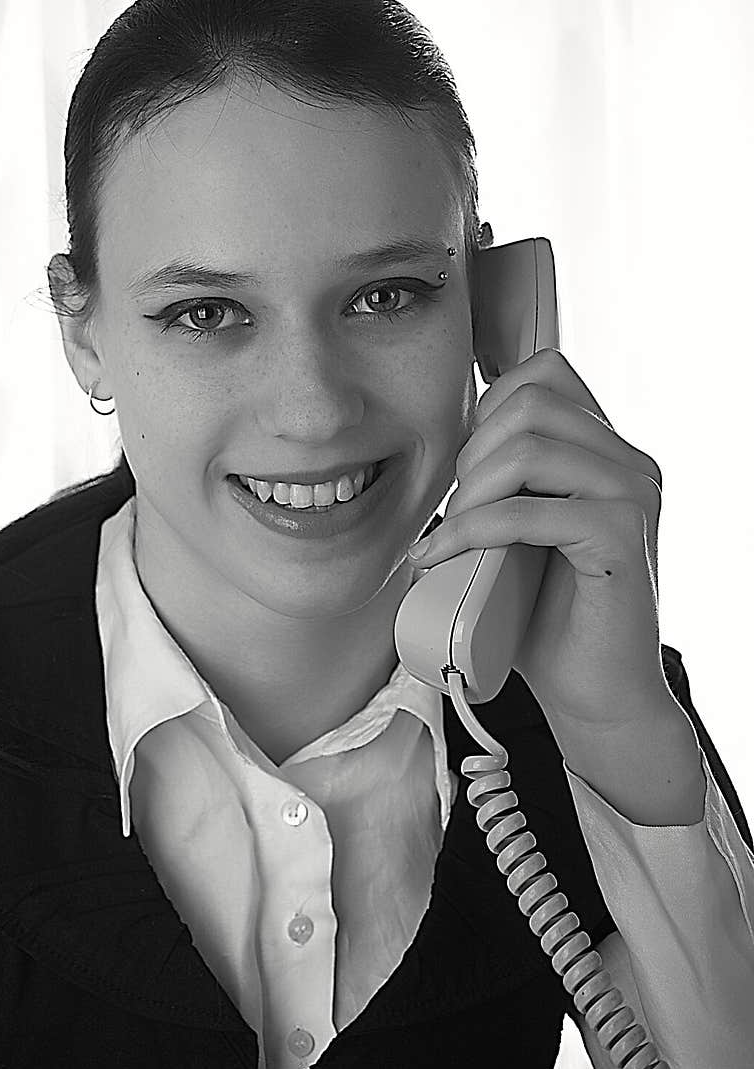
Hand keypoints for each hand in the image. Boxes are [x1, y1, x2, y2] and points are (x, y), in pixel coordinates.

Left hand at [407, 349, 694, 782]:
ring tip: (450, 535)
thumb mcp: (516, 532)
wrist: (594, 695)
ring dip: (470, 491)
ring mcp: (633, 497)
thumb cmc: (548, 619)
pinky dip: (472, 531)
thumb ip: (501, 482)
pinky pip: (529, 511)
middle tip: (454, 510)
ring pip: (530, 448)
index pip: (544, 373)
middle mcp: (630, 463)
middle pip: (530, 402)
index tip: (464, 469)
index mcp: (607, 452)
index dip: (487, 408)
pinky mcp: (621, 539)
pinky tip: (444, 557)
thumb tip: (436, 448)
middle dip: (471, 452)